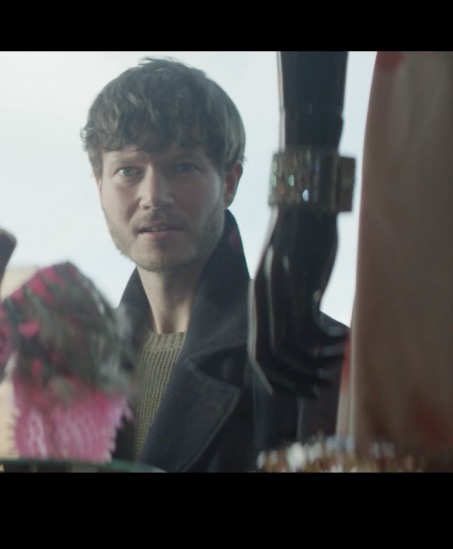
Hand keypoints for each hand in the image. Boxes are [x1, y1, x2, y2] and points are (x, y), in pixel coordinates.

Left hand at [249, 207, 348, 396]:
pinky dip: (324, 340)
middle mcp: (260, 299)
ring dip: (314, 361)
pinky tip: (340, 338)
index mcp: (257, 302)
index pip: (257, 356)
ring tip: (336, 359)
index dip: (277, 380)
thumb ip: (291, 308)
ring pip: (288, 345)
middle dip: (295, 379)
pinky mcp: (295, 280)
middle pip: (269, 357)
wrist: (303, 206)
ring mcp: (276, 290)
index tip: (302, 391)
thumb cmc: (302, 244)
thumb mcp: (292, 280)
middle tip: (322, 385)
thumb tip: (305, 341)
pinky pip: (306, 324)